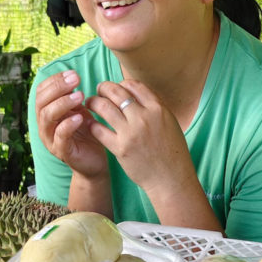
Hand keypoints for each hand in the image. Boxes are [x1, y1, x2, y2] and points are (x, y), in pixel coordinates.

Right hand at [35, 70, 108, 177]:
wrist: (94, 161)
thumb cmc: (86, 133)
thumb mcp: (79, 110)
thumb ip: (73, 97)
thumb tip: (72, 76)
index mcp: (46, 114)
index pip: (41, 92)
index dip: (54, 80)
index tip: (72, 73)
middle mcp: (44, 125)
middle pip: (41, 102)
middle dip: (58, 88)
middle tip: (75, 80)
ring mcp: (50, 139)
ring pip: (47, 117)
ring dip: (62, 103)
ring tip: (79, 96)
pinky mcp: (61, 151)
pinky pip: (60, 136)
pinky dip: (68, 124)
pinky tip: (80, 116)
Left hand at [86, 79, 195, 193]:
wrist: (171, 178)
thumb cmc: (171, 151)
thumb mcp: (169, 122)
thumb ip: (153, 107)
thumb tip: (135, 94)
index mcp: (158, 109)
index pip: (133, 85)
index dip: (120, 84)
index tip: (114, 88)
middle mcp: (144, 117)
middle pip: (116, 92)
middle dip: (103, 88)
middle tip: (98, 91)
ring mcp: (131, 133)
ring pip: (104, 107)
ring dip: (93, 102)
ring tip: (90, 103)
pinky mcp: (120, 148)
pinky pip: (98, 130)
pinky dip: (92, 124)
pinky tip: (90, 124)